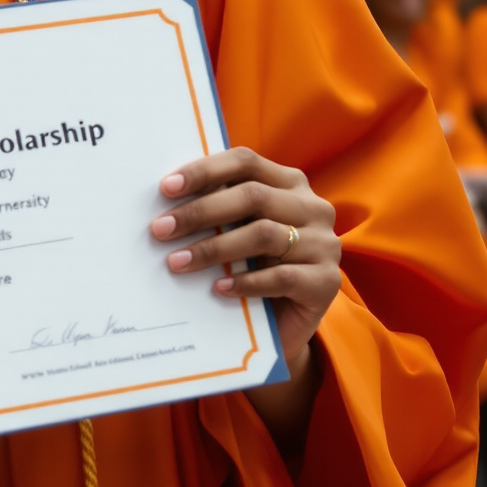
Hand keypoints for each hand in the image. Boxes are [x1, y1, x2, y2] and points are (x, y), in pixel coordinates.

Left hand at [153, 148, 342, 379]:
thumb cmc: (255, 267)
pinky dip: (245, 282)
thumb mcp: (238, 232)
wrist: (286, 324)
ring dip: (213, 248)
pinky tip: (218, 288)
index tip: (165, 188)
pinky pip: (281, 277)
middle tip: (160, 229)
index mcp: (290, 183)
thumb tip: (166, 200)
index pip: (245, 162)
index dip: (205, 171)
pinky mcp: (326, 282)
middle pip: (252, 196)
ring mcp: (325, 244)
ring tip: (177, 262)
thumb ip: (219, 211)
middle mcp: (313, 207)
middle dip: (200, 212)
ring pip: (263, 234)